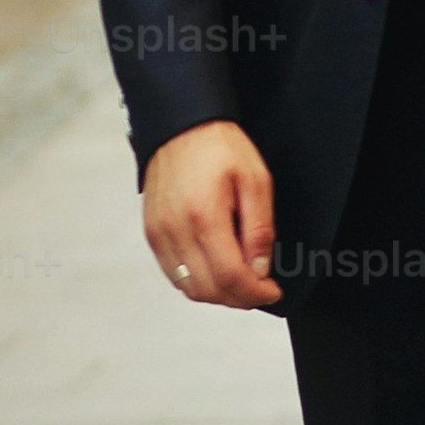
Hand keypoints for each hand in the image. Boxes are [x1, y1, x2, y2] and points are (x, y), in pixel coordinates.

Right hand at [142, 120, 281, 309]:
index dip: (255, 293)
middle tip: (261, 287)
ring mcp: (159, 234)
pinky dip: (198, 281)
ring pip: (189, 288)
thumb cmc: (219, 147)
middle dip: (240, 298)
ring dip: (219, 293)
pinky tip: (217, 268)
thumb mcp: (255, 181)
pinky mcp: (152, 234)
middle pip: (208, 290)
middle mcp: (175, 231)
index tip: (272, 290)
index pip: (230, 277)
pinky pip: (174, 274)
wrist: (181, 127)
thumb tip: (260, 269)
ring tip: (241, 279)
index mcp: (204, 217)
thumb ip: (259, 230)